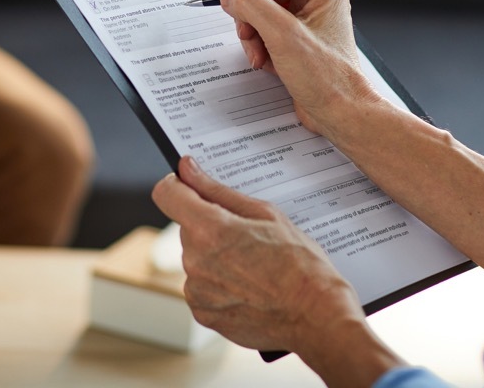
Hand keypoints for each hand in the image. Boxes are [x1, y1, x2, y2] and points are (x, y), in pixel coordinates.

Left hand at [152, 157, 401, 386]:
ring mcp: (197, 291)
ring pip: (195, 258)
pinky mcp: (203, 314)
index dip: (177, 185)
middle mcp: (194, 261)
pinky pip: (201, 287)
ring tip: (253, 266)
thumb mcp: (265, 214)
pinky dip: (218, 284)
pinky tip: (248, 287)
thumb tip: (186, 168)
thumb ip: (217, 190)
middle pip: (187, 228)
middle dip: (209, 226)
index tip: (190, 186)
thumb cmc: (300, 264)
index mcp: (209, 229)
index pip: (167, 194)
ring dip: (214, 257)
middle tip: (246, 236)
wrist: (316, 316)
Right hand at [219, 0, 377, 137]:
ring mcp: (304, 16)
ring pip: (260, 7)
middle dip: (249, 8)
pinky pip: (264, 27)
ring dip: (251, 30)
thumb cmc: (328, 76)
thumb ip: (251, 6)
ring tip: (258, 52)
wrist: (340, 112)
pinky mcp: (295, 36)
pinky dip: (258, 44)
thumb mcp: (282, 35)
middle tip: (245, 28)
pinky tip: (266, 61)